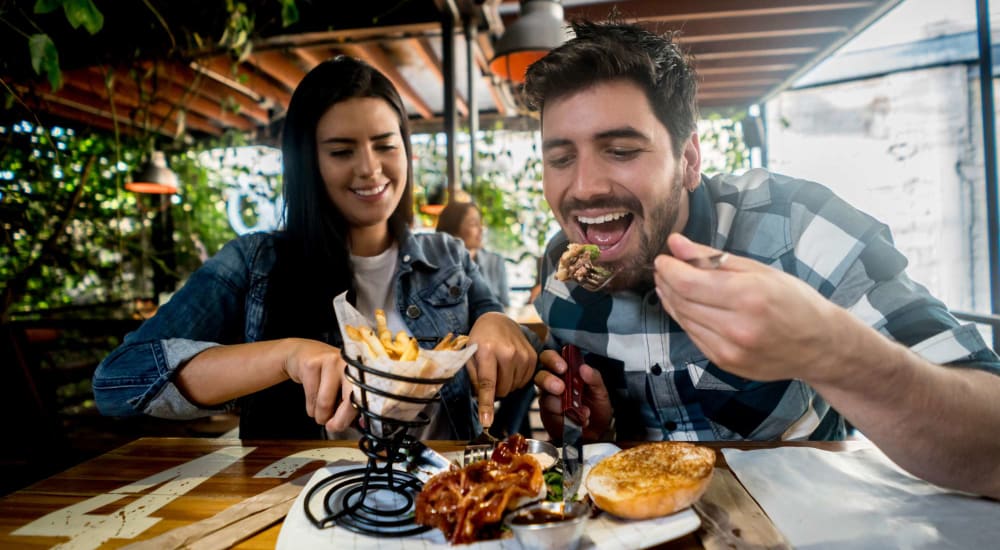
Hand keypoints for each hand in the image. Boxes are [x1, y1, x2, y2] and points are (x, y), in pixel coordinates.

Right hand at [281, 338, 356, 431]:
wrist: (302, 354)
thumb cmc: (327, 375)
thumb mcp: (342, 386)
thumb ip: (351, 404)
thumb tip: (358, 426)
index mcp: (361, 371)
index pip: (365, 397)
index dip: (357, 415)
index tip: (348, 426)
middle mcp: (349, 363)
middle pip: (349, 400)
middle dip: (339, 420)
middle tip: (332, 427)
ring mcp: (330, 361)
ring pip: (325, 403)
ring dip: (320, 416)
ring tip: (321, 413)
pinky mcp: (311, 365)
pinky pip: (311, 398)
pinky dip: (310, 408)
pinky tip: (312, 402)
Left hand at [465, 312, 536, 427]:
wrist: (497, 321)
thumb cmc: (480, 339)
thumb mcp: (469, 355)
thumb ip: (473, 377)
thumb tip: (480, 399)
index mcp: (487, 350)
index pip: (487, 383)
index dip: (486, 405)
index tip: (486, 421)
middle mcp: (508, 352)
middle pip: (502, 390)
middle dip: (494, 390)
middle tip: (489, 376)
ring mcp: (523, 354)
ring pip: (514, 388)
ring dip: (505, 384)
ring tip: (499, 367)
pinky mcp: (533, 357)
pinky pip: (524, 381)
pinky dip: (515, 380)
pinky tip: (509, 367)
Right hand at [534, 349, 613, 441]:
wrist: (596, 433)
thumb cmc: (596, 408)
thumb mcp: (600, 392)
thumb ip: (594, 379)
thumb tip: (584, 368)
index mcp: (566, 373)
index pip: (551, 358)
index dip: (553, 360)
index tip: (563, 367)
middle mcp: (553, 384)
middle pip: (540, 375)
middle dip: (548, 380)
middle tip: (561, 388)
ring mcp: (549, 401)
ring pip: (545, 398)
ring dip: (563, 405)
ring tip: (583, 412)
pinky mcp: (549, 417)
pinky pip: (552, 417)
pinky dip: (567, 419)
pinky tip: (579, 421)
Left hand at [653, 233, 844, 383]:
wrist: (820, 345)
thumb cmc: (794, 301)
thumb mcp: (759, 270)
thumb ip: (713, 257)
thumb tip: (676, 244)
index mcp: (749, 296)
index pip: (689, 283)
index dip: (669, 269)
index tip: (663, 258)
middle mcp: (737, 327)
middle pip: (683, 301)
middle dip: (667, 282)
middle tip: (664, 268)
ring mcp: (730, 350)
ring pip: (684, 320)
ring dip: (671, 300)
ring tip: (670, 283)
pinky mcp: (725, 363)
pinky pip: (693, 336)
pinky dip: (685, 318)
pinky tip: (685, 305)